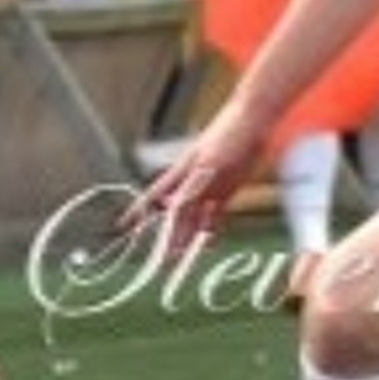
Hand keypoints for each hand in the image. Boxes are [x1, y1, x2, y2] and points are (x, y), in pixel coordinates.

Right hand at [129, 103, 268, 249]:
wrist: (253, 120)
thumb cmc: (227, 136)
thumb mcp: (207, 164)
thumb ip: (189, 187)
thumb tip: (168, 206)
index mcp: (181, 174)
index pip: (153, 197)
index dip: (138, 212)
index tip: (124, 226)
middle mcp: (192, 183)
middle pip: (175, 215)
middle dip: (168, 236)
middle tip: (163, 259)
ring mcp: (211, 186)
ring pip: (195, 218)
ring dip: (189, 236)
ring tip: (183, 257)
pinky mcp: (229, 188)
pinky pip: (217, 214)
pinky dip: (212, 228)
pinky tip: (209, 242)